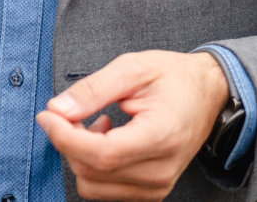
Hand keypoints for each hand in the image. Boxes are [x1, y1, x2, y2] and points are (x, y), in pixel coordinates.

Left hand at [35, 50, 227, 201]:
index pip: (101, 154)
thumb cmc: (174, 77)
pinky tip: (106, 138)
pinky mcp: (151, 192)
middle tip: (70, 109)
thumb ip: (93, 89)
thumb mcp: (133, 67)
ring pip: (92, 185)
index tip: (47, 115)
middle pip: (92, 171)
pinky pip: (104, 189)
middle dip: (68, 140)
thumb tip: (57, 109)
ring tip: (96, 122)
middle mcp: (161, 170)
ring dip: (79, 154)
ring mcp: (157, 186)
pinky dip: (92, 166)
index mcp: (161, 136)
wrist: (209, 95)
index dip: (65, 137)